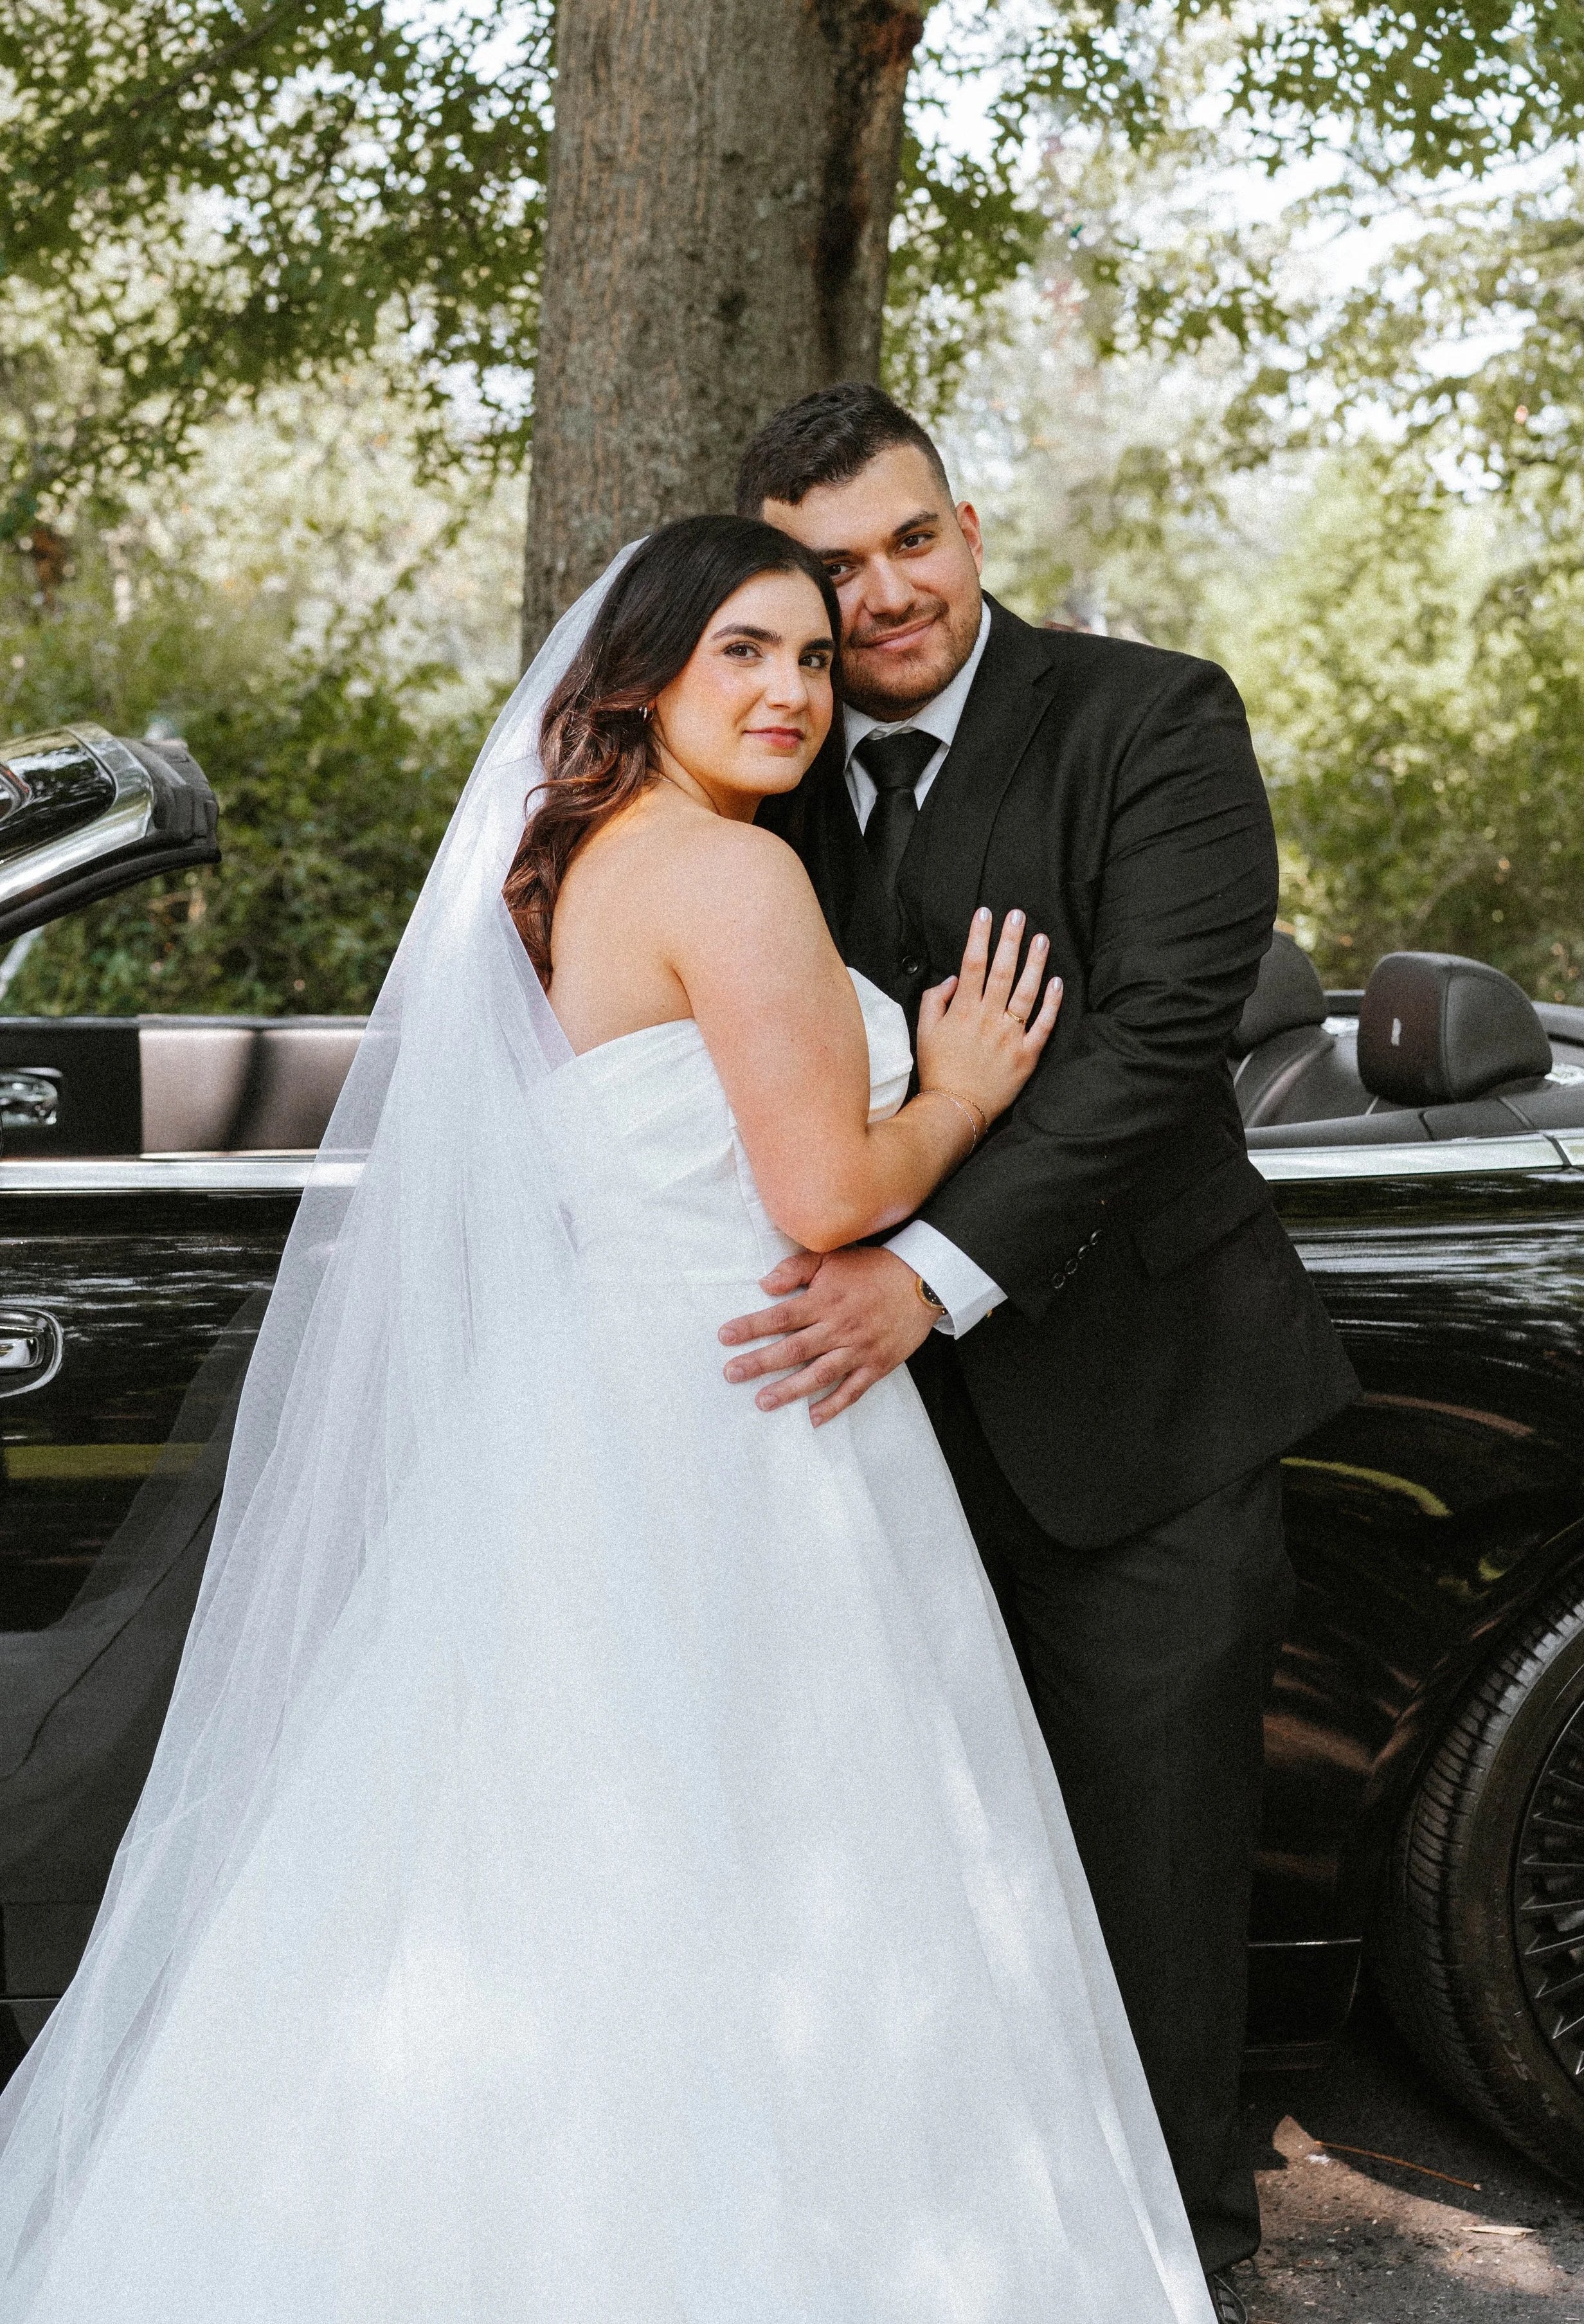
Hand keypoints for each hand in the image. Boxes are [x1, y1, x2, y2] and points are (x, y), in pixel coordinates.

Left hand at [719, 1245, 935, 1423]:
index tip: (725, 1336)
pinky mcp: (876, 1365)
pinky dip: (833, 1406)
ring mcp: (858, 1349)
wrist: (922, 1280)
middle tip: (732, 1374)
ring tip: (763, 1402)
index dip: (751, 1326)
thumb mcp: (832, 1258)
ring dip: (790, 1390)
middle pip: (793, 1349)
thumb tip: (764, 1285)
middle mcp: (838, 1327)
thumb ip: (796, 1269)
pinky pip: (852, 1390)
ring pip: (819, 1374)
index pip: (781, 1316)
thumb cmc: (872, 1268)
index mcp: (825, 1300)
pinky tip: (813, 1418)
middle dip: (760, 1363)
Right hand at [916, 906, 1060, 1129]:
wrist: (955, 1110)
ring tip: (1041, 939)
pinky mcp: (1027, 1055)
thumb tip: (953, 979)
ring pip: (1026, 993)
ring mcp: (1010, 1037)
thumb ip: (934, 1000)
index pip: (972, 965)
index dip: (979, 936)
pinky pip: (1043, 1025)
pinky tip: (1057, 981)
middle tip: (1018, 915)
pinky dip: (1052, 1003)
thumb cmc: (938, 1070)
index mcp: (963, 1012)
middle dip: (1009, 940)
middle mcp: (988, 1020)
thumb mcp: (924, 1032)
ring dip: (1035, 963)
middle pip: (1002, 971)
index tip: (985, 913)